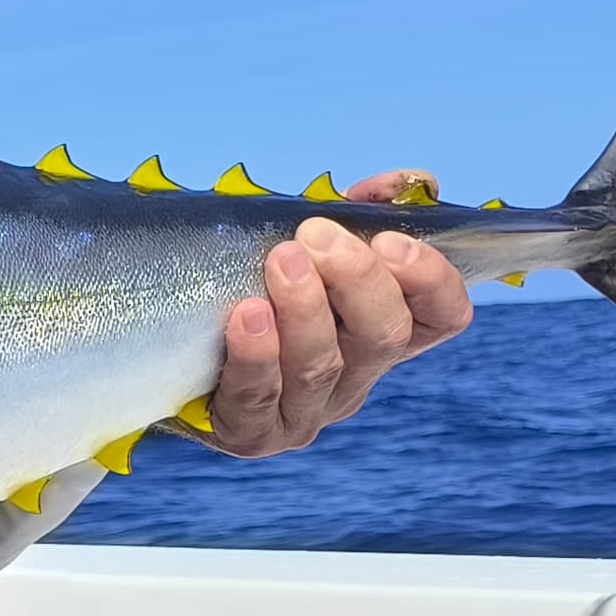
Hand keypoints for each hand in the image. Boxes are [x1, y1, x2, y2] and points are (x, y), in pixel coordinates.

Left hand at [196, 177, 471, 456]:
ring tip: (281, 260)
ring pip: (322, 366)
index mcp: (379, 334)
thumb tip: (404, 181)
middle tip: (317, 237)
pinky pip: (257, 397)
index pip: (442, 316)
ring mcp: (305, 413)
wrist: (173, 359)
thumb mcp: (306, 250)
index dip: (431, 280)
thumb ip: (356, 213)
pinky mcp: (250, 434)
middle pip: (384, 337)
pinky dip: (255, 353)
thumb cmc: (250, 290)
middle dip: (356, 281)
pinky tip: (246, 314)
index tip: (391, 240)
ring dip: (305, 309)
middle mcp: (354, 378)